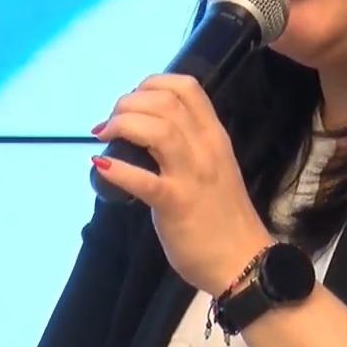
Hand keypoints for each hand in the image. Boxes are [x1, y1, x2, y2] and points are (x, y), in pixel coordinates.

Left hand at [91, 74, 274, 294]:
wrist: (245, 262)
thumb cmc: (225, 218)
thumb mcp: (215, 169)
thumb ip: (190, 148)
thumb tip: (151, 134)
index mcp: (215, 137)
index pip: (187, 88)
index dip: (152, 83)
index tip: (133, 99)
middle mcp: (206, 148)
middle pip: (165, 102)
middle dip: (128, 103)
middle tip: (111, 122)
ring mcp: (192, 175)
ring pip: (158, 130)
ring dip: (122, 124)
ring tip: (104, 135)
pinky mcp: (176, 204)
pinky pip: (144, 179)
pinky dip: (117, 169)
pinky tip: (101, 166)